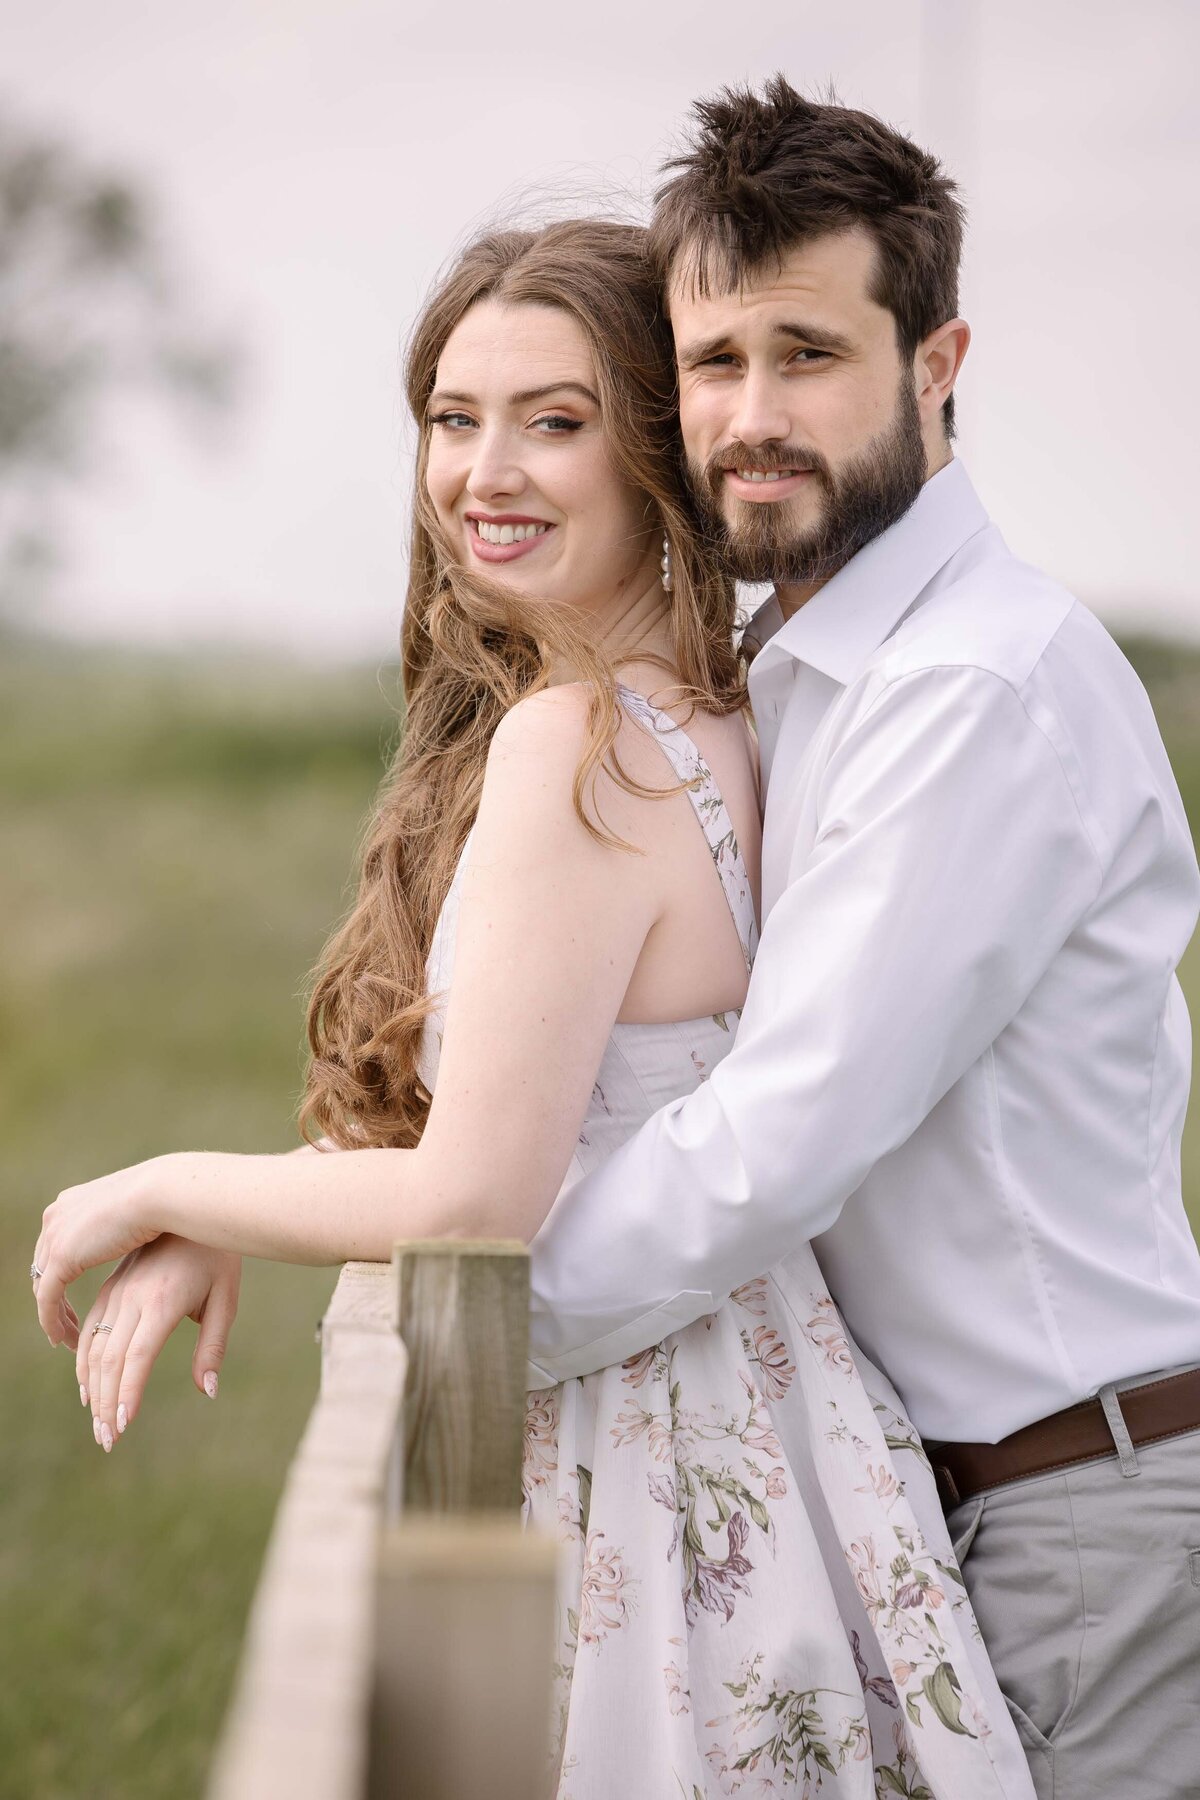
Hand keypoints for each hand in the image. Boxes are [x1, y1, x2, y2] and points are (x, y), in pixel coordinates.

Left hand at [33, 1158, 163, 1345]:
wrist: (162, 1192)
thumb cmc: (166, 1200)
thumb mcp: (136, 1211)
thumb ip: (124, 1224)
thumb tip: (135, 1233)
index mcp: (71, 1202)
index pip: (56, 1245)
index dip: (62, 1274)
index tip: (75, 1298)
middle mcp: (56, 1216)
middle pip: (45, 1266)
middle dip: (54, 1297)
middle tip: (68, 1324)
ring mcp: (56, 1235)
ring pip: (43, 1286)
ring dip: (54, 1315)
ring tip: (69, 1339)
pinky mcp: (61, 1256)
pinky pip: (47, 1298)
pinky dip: (52, 1321)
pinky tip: (64, 1339)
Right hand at [76, 1235, 241, 1452]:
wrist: (193, 1205)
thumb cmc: (217, 1256)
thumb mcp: (226, 1298)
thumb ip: (213, 1346)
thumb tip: (206, 1390)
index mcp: (162, 1301)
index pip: (138, 1357)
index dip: (127, 1393)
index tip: (122, 1426)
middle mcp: (134, 1296)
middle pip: (109, 1359)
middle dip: (106, 1403)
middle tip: (107, 1440)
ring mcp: (118, 1289)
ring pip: (93, 1345)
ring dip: (92, 1386)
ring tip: (98, 1421)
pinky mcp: (112, 1285)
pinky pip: (90, 1326)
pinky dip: (84, 1358)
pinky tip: (88, 1383)